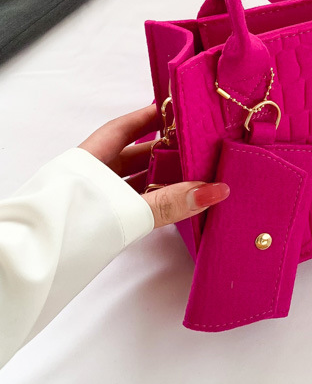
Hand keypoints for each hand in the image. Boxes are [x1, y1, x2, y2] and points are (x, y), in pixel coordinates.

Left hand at [78, 104, 229, 227]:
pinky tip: (173, 204)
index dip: (150, 117)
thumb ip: (169, 202)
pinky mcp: (96, 225)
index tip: (177, 109)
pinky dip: (153, 201)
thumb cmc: (66, 230)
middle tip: (197, 146)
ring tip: (195, 174)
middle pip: (132, 155)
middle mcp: (89, 176)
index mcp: (89, 160)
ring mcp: (91, 201)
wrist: (27, 274)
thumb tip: (212, 190)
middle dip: (166, 151)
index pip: (124, 128)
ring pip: (132, 182)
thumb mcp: (125, 211)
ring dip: (162, 179)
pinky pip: (131, 204)